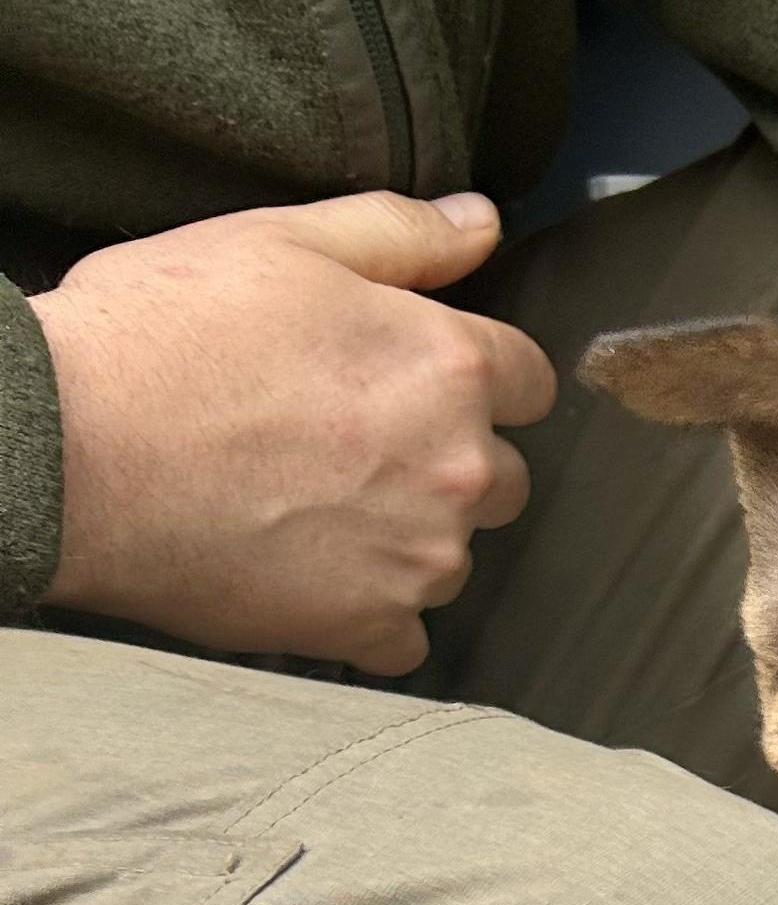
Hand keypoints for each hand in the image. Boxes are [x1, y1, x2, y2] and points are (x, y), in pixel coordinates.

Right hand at [36, 192, 554, 675]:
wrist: (74, 447)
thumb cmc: (165, 333)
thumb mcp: (281, 243)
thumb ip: (399, 234)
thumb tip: (483, 222)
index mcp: (449, 367)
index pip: (529, 382)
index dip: (479, 378)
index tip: (418, 381)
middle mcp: (458, 469)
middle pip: (501, 478)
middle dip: (446, 461)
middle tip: (349, 444)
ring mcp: (421, 558)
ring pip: (451, 555)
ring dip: (405, 538)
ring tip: (309, 504)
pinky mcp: (373, 627)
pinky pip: (403, 635)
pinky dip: (367, 614)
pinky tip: (307, 573)